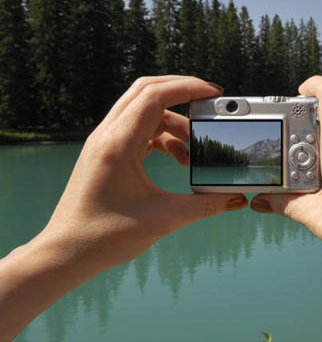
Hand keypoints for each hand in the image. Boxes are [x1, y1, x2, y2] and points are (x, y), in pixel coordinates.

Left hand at [37, 76, 246, 274]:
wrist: (66, 253)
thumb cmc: (104, 237)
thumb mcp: (163, 219)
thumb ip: (204, 205)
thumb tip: (235, 198)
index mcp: (118, 144)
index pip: (154, 96)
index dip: (187, 88)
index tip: (214, 94)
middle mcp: (107, 136)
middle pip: (147, 91)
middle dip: (182, 91)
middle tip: (210, 103)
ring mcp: (105, 143)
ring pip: (144, 110)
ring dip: (175, 122)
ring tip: (195, 151)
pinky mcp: (106, 154)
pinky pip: (139, 129)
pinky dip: (163, 136)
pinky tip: (178, 158)